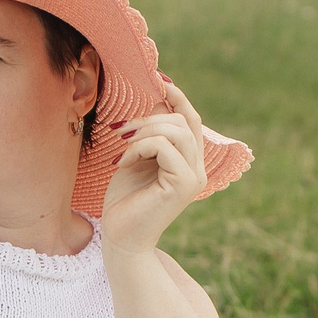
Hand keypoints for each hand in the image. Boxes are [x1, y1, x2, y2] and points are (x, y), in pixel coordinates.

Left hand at [98, 80, 207, 257]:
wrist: (120, 237)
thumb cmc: (125, 201)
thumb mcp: (136, 157)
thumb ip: (149, 133)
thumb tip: (156, 98)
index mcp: (188, 161)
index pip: (190, 119)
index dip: (176, 96)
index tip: (155, 80)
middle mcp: (197, 168)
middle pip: (184, 121)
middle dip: (149, 117)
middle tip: (120, 129)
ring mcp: (193, 177)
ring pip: (177, 131)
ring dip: (144, 130)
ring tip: (121, 144)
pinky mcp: (183, 185)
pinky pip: (164, 147)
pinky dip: (139, 148)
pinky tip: (122, 162)